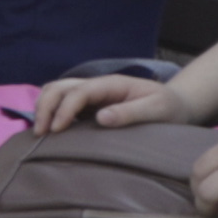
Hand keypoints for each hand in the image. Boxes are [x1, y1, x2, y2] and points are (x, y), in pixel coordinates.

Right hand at [35, 68, 189, 138]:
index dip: (64, 109)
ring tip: (41, 132)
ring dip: (43, 108)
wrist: (176, 105)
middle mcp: (96, 86)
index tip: (57, 130)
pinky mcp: (89, 105)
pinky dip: (50, 113)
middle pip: (59, 87)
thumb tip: (101, 118)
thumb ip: (131, 113)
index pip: (78, 92)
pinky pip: (61, 103)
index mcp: (111, 84)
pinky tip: (51, 131)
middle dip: (45, 107)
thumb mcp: (157, 110)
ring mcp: (91, 95)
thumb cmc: (169, 108)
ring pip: (55, 92)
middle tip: (41, 133)